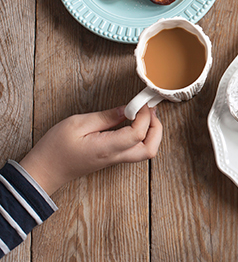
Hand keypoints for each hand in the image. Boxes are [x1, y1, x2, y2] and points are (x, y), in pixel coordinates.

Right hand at [19, 105, 161, 195]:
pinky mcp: (112, 159)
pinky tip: (133, 122)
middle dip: (157, 128)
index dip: (145, 116)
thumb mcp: (77, 124)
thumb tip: (127, 110)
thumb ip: (106, 117)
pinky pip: (136, 150)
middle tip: (149, 111)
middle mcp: (115, 156)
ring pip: (146, 151)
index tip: (140, 103)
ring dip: (151, 133)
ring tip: (143, 114)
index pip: (138, 134)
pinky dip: (142, 136)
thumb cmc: (55, 149)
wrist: (44, 171)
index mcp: (107, 148)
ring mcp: (115, 159)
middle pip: (150, 148)